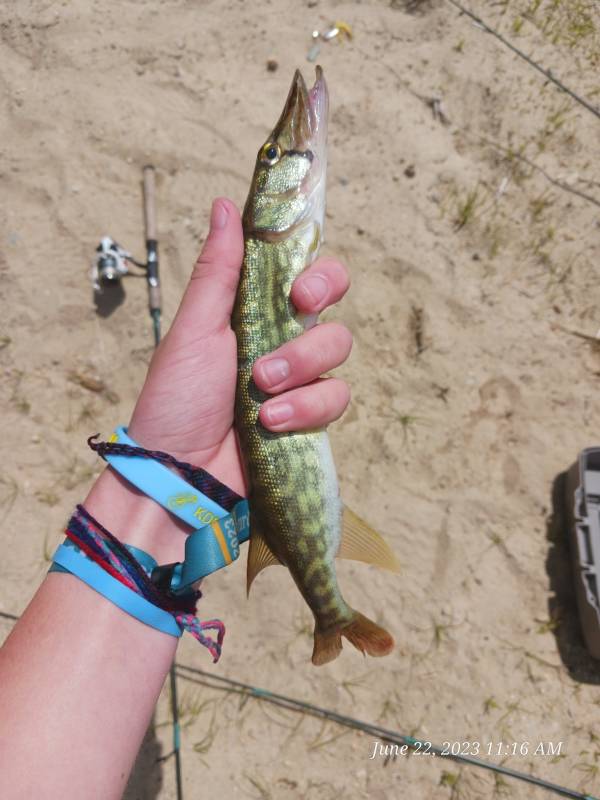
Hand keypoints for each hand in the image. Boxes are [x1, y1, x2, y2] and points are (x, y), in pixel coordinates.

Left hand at [86, 198, 351, 560]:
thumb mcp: (195, 330)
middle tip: (295, 313)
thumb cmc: (176, 398)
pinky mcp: (310, 420)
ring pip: (338, 351)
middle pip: (333, 306)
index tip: (297, 286)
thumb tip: (226, 204)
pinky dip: (306, 409)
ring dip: (302, 366)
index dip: (315, 271)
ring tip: (261, 393)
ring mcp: (299, 382)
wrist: (179, 472)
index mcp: (254, 313)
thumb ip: (219, 271)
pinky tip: (272, 423)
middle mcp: (283, 342)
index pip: (303, 275)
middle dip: (317, 309)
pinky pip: (335, 399)